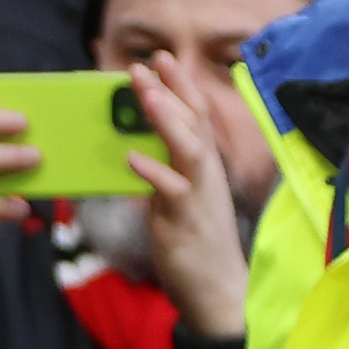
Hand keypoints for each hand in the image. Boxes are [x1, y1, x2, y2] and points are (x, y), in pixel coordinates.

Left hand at [117, 49, 248, 337]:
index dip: (180, 85)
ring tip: (144, 94)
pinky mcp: (186, 220)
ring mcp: (199, 195)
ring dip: (166, 119)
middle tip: (142, 65)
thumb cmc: (196, 245)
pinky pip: (172, 190)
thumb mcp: (177, 202)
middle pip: (193, 122)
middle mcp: (206, 174)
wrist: (217, 289)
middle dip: (169, 91)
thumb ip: (162, 176)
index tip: (161, 58)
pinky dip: (152, 171)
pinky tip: (131, 157)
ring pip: (188, 147)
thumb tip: (137, 156)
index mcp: (204, 167)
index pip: (195, 116)